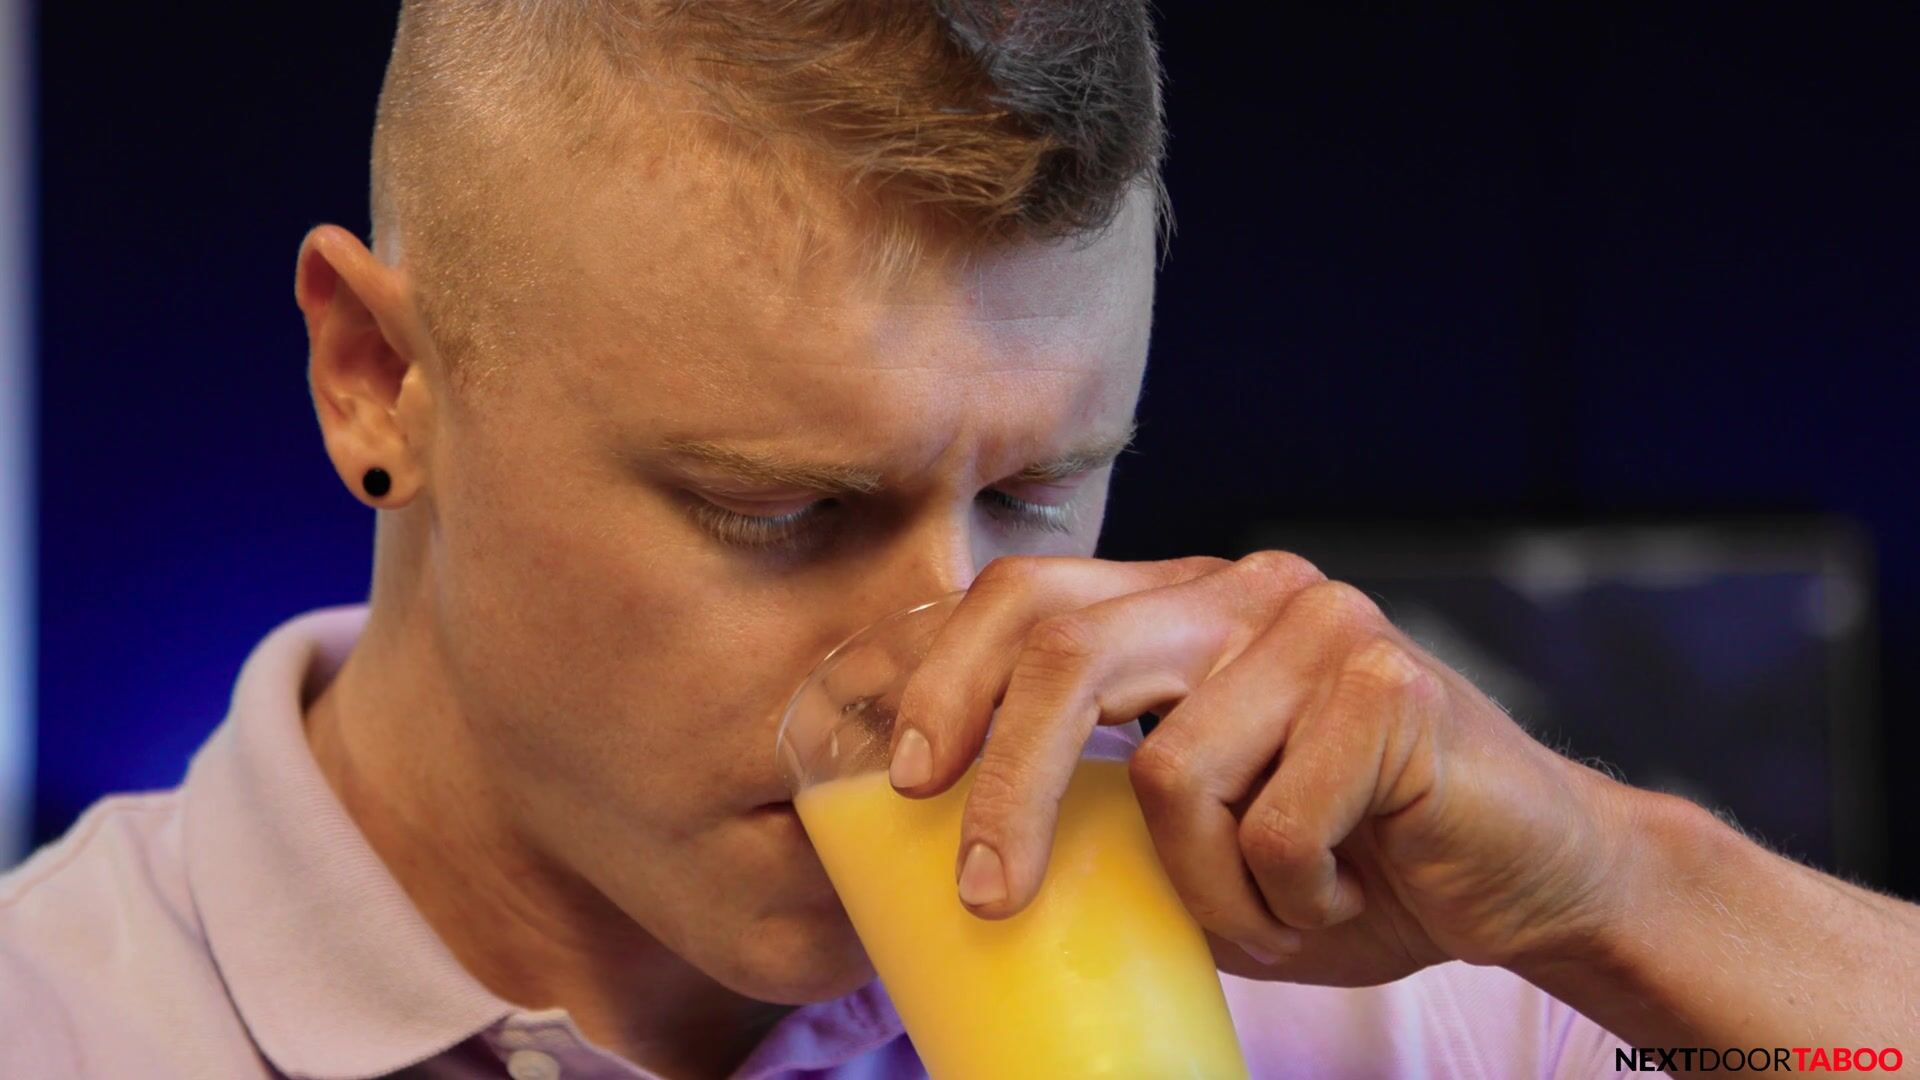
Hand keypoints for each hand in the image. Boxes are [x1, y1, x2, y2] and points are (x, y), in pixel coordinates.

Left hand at [887, 553, 1639, 984]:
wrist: (1526, 877)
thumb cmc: (1346, 858)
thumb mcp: (1193, 831)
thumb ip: (1100, 804)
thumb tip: (945, 839)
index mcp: (1181, 602)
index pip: (1028, 598)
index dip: (946, 678)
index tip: (900, 777)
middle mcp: (1242, 588)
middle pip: (1067, 652)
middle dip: (1009, 784)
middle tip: (988, 893)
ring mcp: (1319, 624)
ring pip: (1174, 772)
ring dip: (1211, 890)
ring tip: (1279, 907)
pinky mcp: (1391, 685)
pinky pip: (1274, 827)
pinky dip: (1293, 902)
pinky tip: (1350, 890)